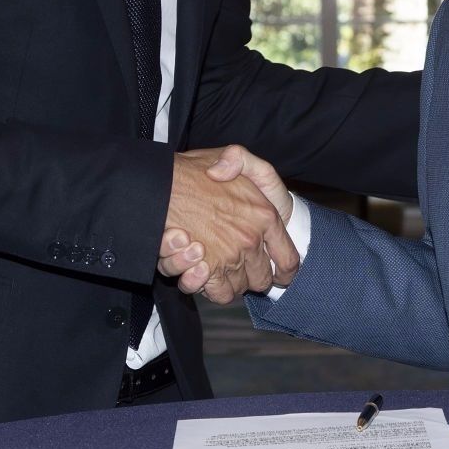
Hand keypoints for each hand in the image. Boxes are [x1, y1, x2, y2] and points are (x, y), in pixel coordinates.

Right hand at [162, 149, 298, 304]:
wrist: (159, 186)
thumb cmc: (195, 171)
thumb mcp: (233, 155)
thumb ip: (244, 161)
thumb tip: (231, 177)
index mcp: (266, 215)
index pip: (289, 259)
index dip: (285, 271)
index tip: (279, 273)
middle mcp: (250, 240)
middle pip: (263, 280)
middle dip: (252, 276)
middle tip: (237, 263)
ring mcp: (228, 258)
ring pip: (239, 288)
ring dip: (229, 281)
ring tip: (213, 262)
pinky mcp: (205, 271)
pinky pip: (218, 293)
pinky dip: (212, 286)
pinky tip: (200, 270)